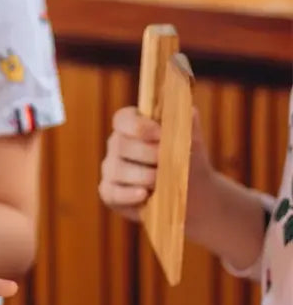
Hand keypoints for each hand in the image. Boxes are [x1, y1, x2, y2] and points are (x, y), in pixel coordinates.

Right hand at [98, 105, 213, 225]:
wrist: (194, 193)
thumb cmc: (189, 160)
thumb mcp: (192, 139)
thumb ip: (187, 122)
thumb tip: (186, 110)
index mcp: (132, 125)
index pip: (123, 119)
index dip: (138, 126)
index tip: (160, 134)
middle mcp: (117, 145)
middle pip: (120, 144)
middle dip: (146, 153)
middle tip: (168, 162)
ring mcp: (111, 169)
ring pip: (117, 169)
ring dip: (143, 175)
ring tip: (162, 181)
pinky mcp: (109, 192)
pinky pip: (112, 192)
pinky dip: (128, 194)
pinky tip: (144, 195)